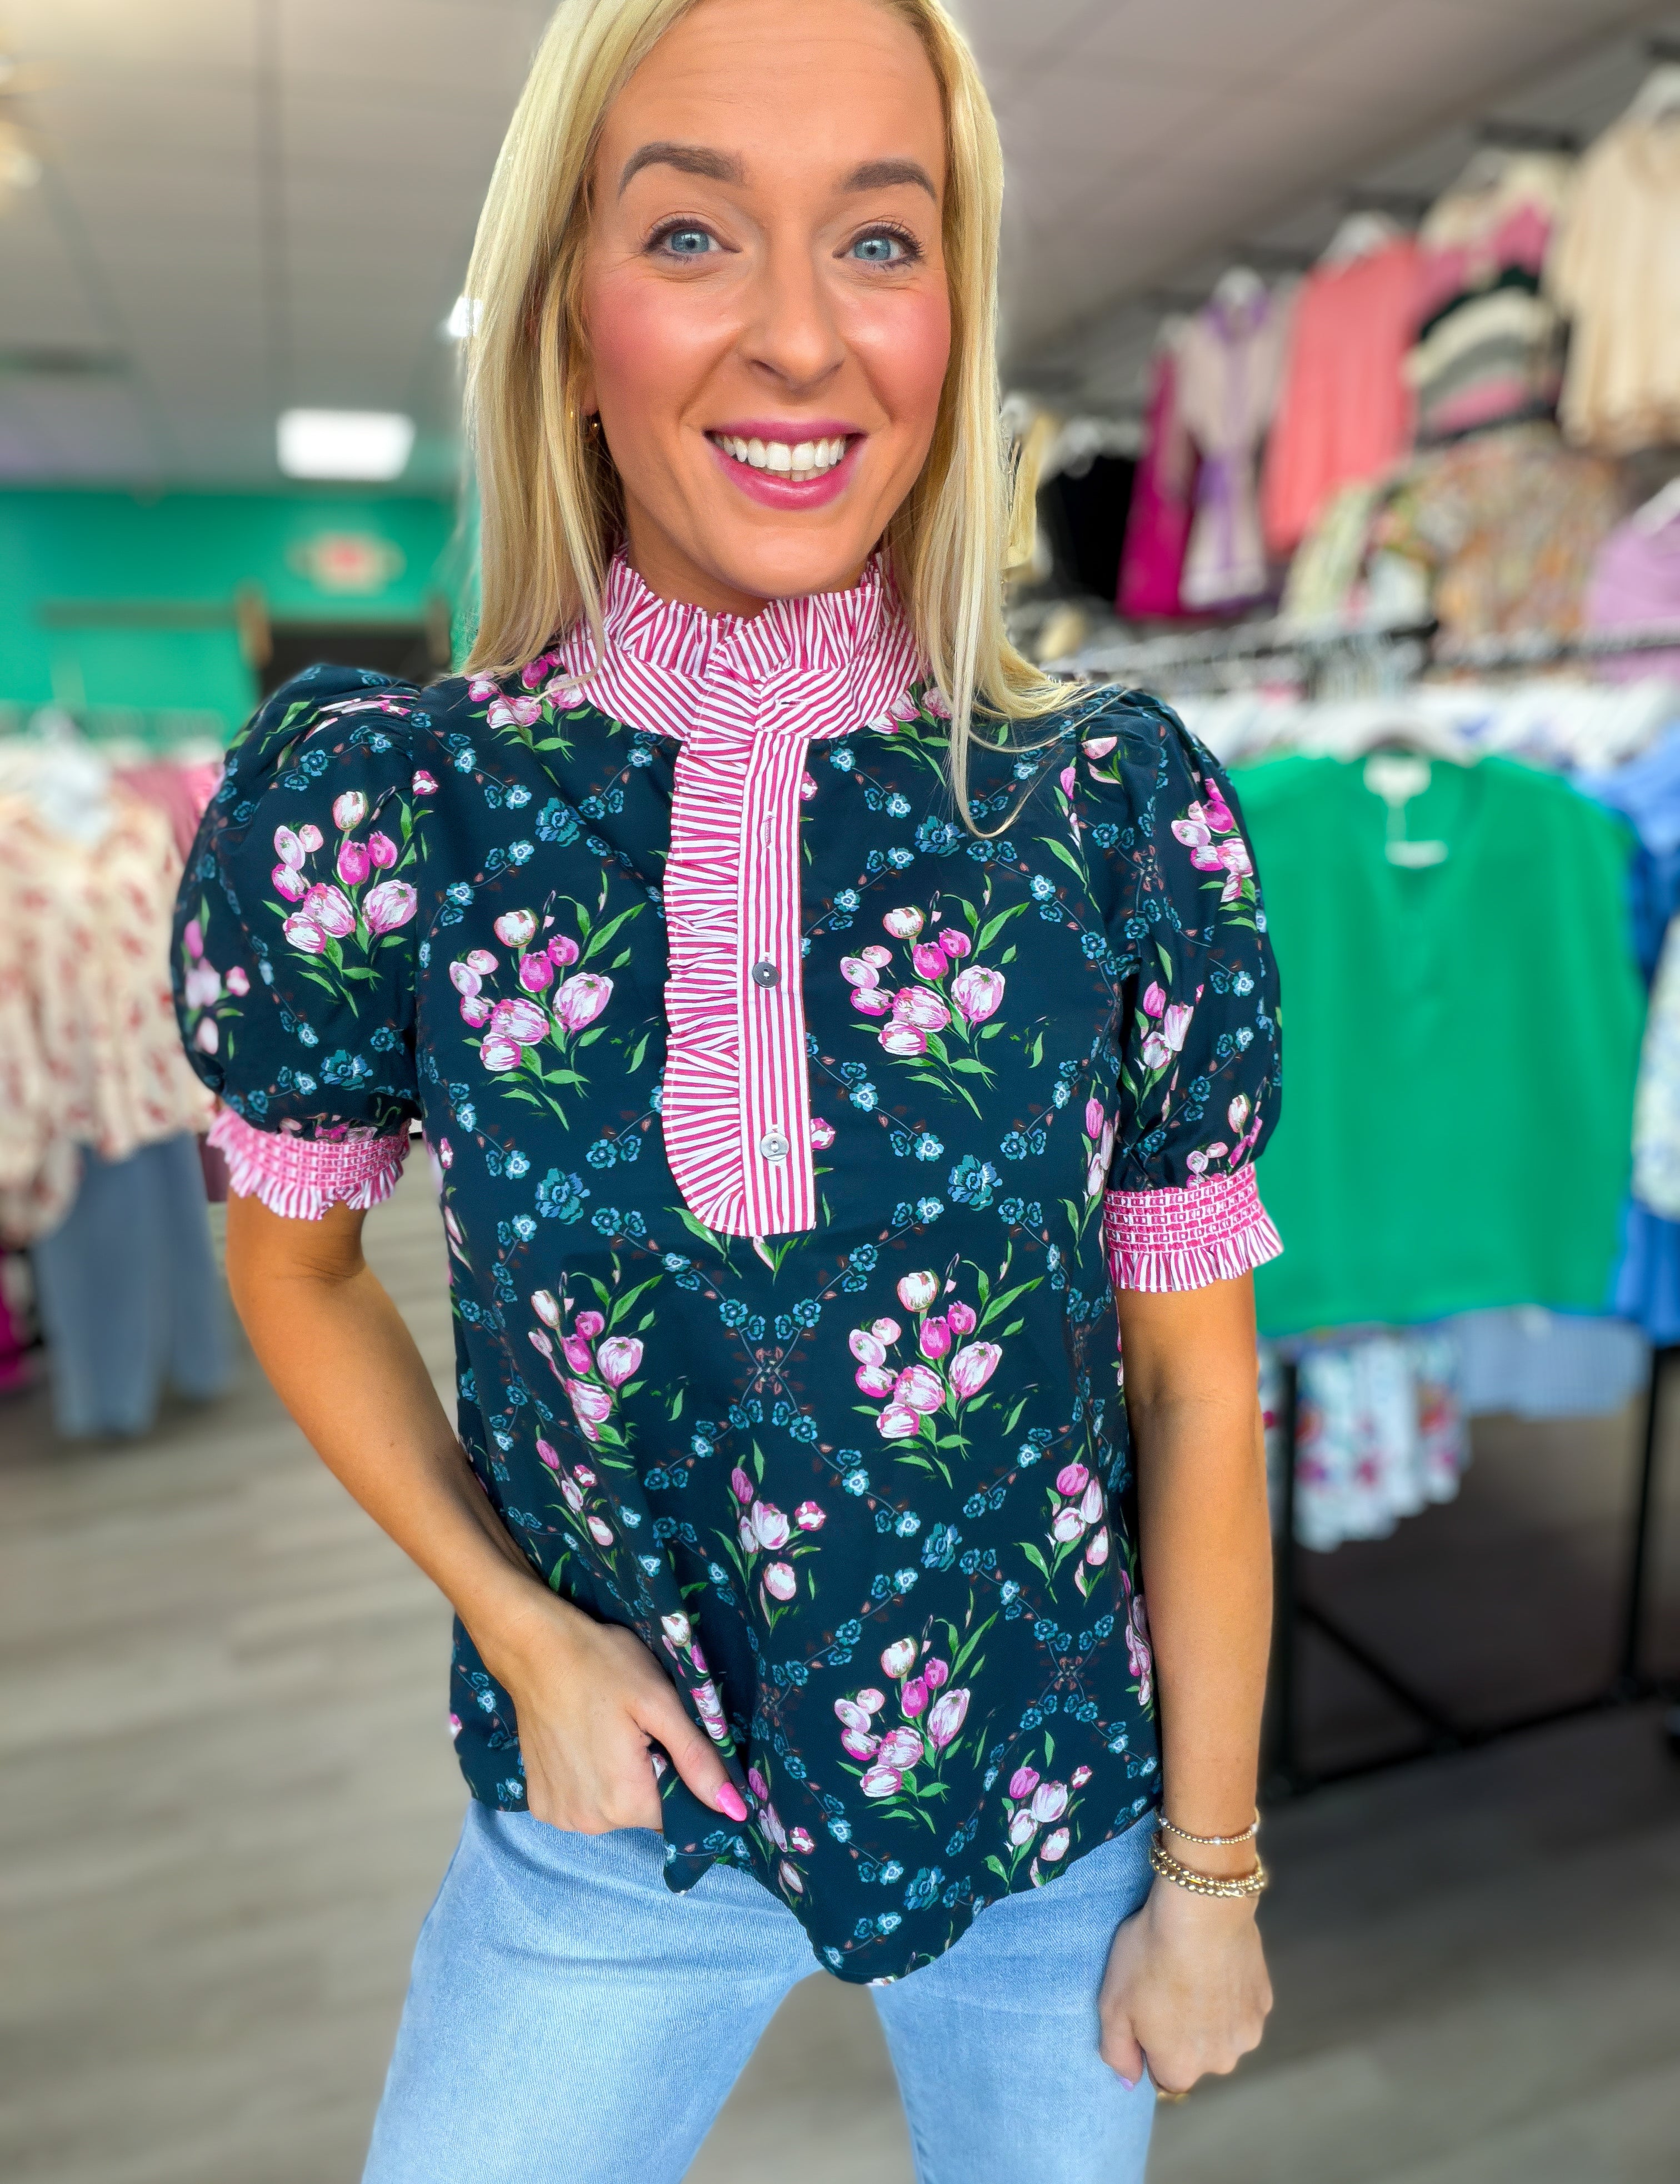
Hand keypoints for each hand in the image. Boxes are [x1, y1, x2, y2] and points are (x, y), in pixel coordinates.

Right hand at [479, 1590, 739, 1831]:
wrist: (534, 1648)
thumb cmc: (601, 1665)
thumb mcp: (659, 1702)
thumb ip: (698, 1758)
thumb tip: (734, 1809)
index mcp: (625, 1801)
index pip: (678, 1812)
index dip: (682, 1775)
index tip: (667, 1739)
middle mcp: (590, 1822)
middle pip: (645, 1810)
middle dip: (651, 1773)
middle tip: (636, 1727)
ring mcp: (561, 1815)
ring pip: (614, 1808)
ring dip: (620, 1777)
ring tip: (607, 1731)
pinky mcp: (541, 1802)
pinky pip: (583, 1802)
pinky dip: (589, 1779)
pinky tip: (582, 1742)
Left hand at [1098, 1874, 1271, 2094]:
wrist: (1201, 1908)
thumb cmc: (1150, 1955)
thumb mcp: (1113, 2004)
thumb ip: (1117, 2052)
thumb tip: (1129, 2080)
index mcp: (1181, 2069)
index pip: (1162, 2075)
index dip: (1150, 2044)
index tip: (1145, 2010)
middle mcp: (1221, 2062)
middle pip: (1195, 2056)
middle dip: (1181, 2032)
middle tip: (1165, 1986)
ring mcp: (1248, 2033)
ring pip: (1221, 2033)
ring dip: (1208, 2015)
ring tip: (1191, 1971)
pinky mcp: (1265, 2001)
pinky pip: (1240, 2007)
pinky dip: (1229, 1992)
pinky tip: (1215, 1962)